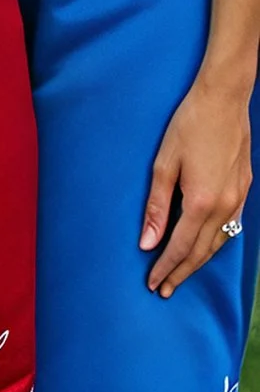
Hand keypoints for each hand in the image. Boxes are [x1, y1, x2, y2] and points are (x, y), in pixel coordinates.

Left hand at [142, 68, 254, 295]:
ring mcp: (239, 199)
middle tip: (164, 290)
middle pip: (202, 251)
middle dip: (182, 272)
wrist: (223, 101)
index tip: (152, 284)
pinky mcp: (244, 190)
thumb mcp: (163, 164)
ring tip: (181, 274)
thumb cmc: (188, 126)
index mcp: (201, 202)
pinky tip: (206, 246)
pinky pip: (231, 228)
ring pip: (219, 242)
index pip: (181, 247)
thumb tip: (147, 242)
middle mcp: (224, 206)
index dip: (166, 268)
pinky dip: (216, 243)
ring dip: (199, 261)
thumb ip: (156, 207)